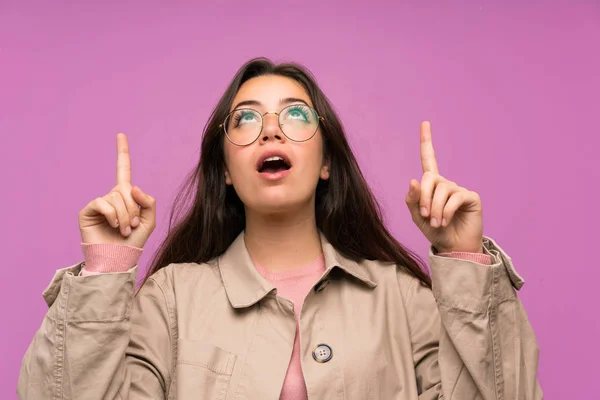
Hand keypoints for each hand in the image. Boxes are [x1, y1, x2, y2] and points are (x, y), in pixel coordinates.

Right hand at [78, 133, 155, 247]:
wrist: (118, 259)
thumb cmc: (133, 242)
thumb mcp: (149, 221)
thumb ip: (148, 201)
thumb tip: (132, 186)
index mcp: (126, 196)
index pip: (123, 170)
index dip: (122, 152)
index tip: (120, 134)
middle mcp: (111, 196)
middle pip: (127, 190)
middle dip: (134, 210)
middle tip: (131, 227)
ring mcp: (99, 203)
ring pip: (117, 198)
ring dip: (125, 216)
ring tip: (123, 231)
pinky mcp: (88, 210)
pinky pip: (103, 203)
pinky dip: (112, 215)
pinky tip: (113, 226)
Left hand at [405, 121, 483, 253]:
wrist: (453, 248)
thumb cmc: (436, 232)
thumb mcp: (418, 217)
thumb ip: (412, 200)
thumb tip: (413, 180)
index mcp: (432, 186)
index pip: (429, 159)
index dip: (427, 141)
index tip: (425, 123)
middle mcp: (446, 184)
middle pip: (430, 178)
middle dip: (423, 197)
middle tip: (425, 215)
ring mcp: (459, 190)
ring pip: (441, 189)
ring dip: (435, 208)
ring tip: (436, 223)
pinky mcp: (471, 197)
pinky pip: (455, 197)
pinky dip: (446, 211)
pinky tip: (445, 221)